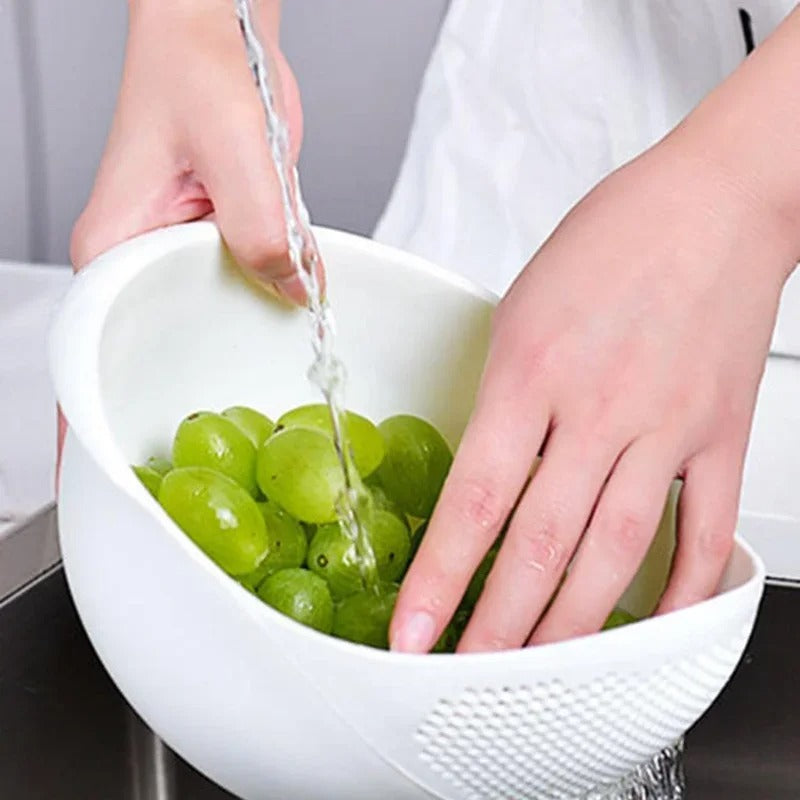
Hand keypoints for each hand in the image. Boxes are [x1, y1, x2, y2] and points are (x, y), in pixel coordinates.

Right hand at [60, 0, 305, 474]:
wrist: (219, 29)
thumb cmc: (200, 66)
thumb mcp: (241, 157)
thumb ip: (266, 237)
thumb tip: (294, 296)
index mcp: (116, 250)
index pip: (91, 357)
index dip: (91, 428)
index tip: (97, 486)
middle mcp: (135, 257)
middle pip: (147, 351)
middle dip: (174, 401)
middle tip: (208, 453)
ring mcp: (173, 251)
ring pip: (198, 322)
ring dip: (228, 351)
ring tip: (251, 407)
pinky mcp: (211, 238)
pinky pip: (233, 287)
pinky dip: (260, 305)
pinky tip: (287, 325)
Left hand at [391, 134, 797, 653]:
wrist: (715, 201)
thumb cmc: (613, 239)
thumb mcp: (520, 309)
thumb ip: (504, 401)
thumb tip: (486, 476)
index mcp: (532, 371)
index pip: (475, 500)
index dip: (438, 577)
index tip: (411, 630)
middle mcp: (599, 407)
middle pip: (540, 544)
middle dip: (496, 624)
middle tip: (464, 674)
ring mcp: (666, 426)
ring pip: (614, 551)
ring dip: (570, 625)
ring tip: (534, 669)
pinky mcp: (721, 433)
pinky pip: (704, 528)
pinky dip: (682, 586)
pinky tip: (653, 625)